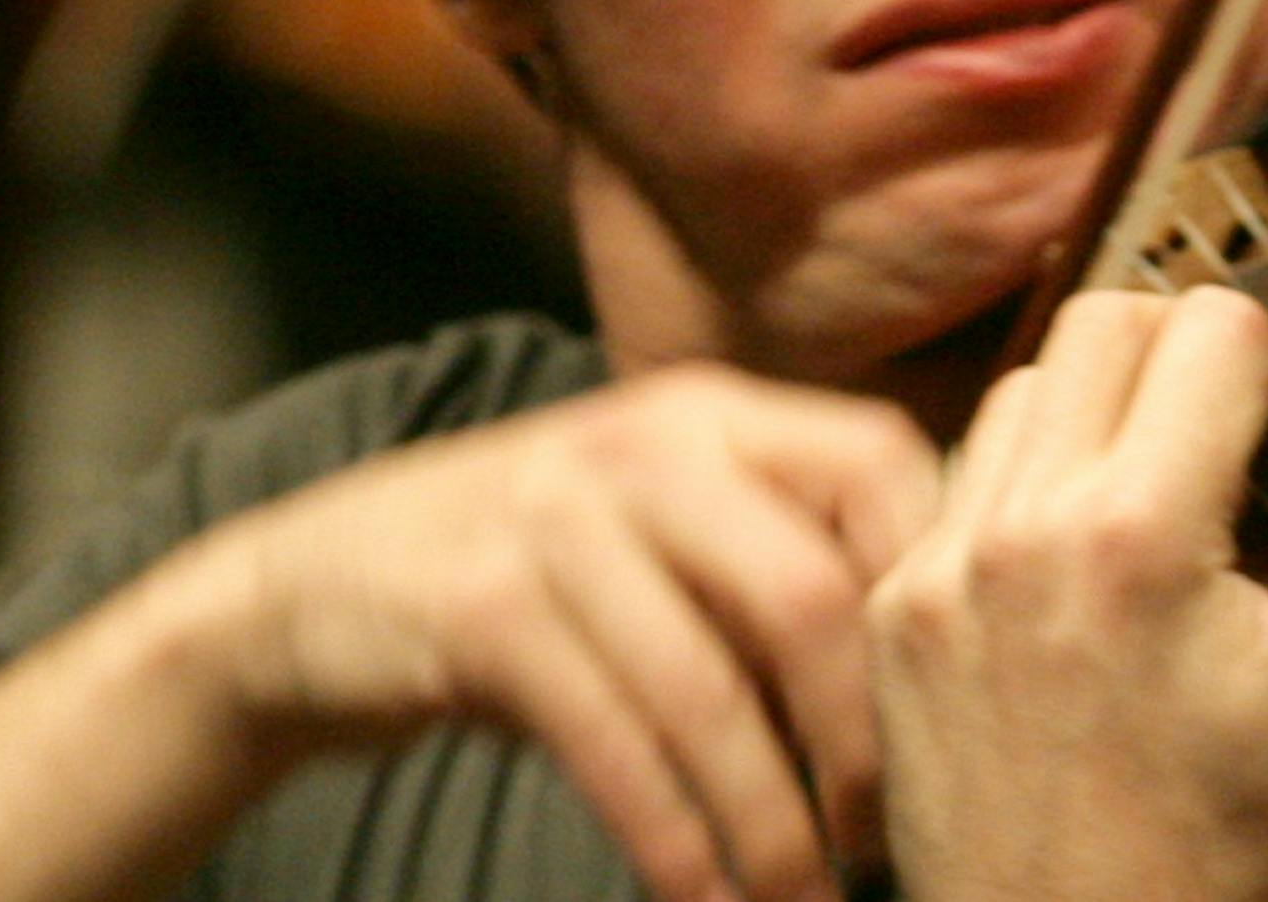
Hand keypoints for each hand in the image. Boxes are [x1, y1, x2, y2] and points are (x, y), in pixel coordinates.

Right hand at [165, 365, 941, 901]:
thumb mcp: (663, 523)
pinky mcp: (481, 609)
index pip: (880, 462)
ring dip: (769, 823)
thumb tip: (927, 676)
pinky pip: (610, 742)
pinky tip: (705, 900)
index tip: (947, 707)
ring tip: (804, 901)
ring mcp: (557, 519)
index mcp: (717, 414)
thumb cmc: (543, 566)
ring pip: (708, 688)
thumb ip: (773, 559)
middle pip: (806, 590)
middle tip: (882, 838)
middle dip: (860, 739)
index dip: (931, 586)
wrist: (321, 578)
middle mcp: (648, 447)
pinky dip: (671, 837)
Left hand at [867, 286, 1267, 901]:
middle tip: (1230, 430)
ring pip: (1026, 384)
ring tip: (1154, 491)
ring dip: (1096, 407)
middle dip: (1181, 352)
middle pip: (1104, 320)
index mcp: (1141, 539)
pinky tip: (1079, 557)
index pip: (1213, 327)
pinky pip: (966, 476)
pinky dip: (1028, 482)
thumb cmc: (1238, 857)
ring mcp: (942, 565)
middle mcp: (1022, 530)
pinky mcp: (899, 607)